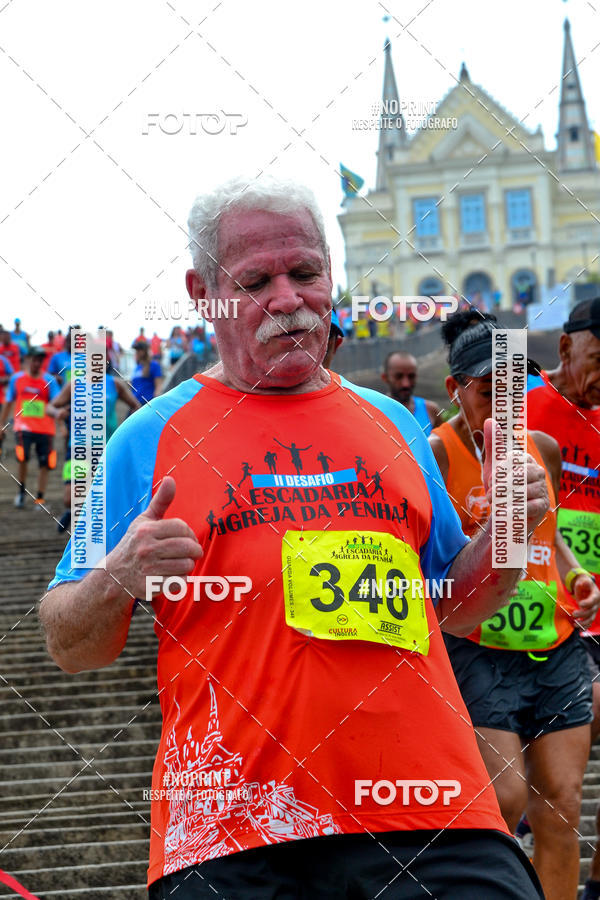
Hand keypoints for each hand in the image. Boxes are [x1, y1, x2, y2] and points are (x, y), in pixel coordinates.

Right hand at [105, 476, 202, 599]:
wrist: (114, 576)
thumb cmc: (133, 544)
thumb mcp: (144, 521)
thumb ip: (160, 501)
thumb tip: (170, 479)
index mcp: (146, 530)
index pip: (182, 527)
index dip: (189, 533)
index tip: (187, 538)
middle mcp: (146, 548)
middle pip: (187, 547)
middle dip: (194, 550)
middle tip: (192, 553)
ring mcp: (148, 568)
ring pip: (186, 565)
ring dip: (187, 565)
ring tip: (179, 563)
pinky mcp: (151, 586)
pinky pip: (180, 582)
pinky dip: (180, 580)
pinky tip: (172, 575)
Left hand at [482, 418, 548, 534]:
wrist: (504, 515)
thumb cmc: (499, 488)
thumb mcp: (492, 466)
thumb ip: (493, 444)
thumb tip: (490, 420)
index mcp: (525, 459)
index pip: (513, 460)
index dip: (498, 472)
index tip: (490, 480)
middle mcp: (537, 471)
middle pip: (520, 475)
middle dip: (502, 485)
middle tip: (490, 495)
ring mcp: (542, 488)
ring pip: (524, 490)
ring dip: (505, 499)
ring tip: (495, 504)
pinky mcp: (543, 505)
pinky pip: (530, 505)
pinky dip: (515, 509)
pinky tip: (505, 512)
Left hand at [571, 574, 599, 629]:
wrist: (586, 588)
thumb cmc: (584, 585)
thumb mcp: (584, 581)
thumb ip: (583, 582)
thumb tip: (582, 582)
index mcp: (596, 595)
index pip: (593, 600)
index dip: (587, 603)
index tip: (580, 604)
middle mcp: (596, 604)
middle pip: (591, 611)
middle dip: (582, 614)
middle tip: (573, 614)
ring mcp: (594, 610)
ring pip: (590, 618)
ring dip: (583, 623)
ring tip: (575, 624)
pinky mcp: (590, 614)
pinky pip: (589, 622)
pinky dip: (585, 626)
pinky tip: (578, 628)